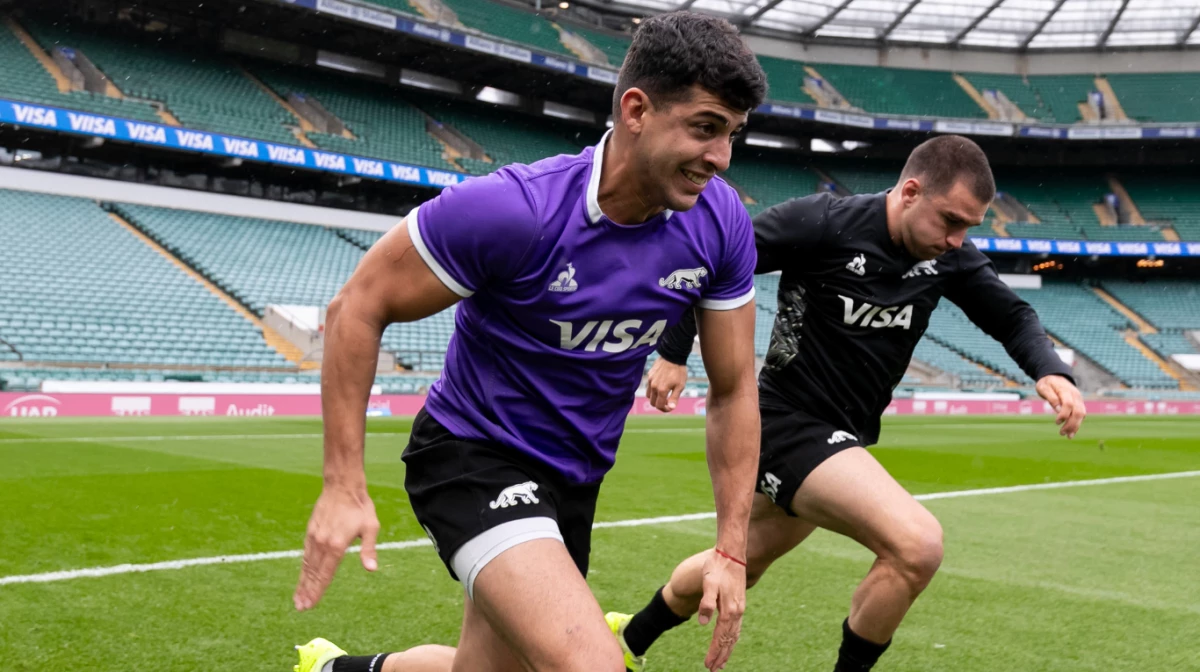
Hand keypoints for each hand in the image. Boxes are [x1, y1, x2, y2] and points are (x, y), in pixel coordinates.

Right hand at [294, 484, 380, 610]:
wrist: (342, 486)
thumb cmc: (360, 507)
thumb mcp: (371, 527)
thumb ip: (369, 550)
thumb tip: (372, 569)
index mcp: (336, 545)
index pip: (325, 574)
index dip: (317, 591)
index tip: (310, 605)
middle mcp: (322, 543)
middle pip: (313, 573)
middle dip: (306, 591)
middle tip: (300, 608)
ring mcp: (314, 537)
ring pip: (306, 564)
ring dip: (301, 582)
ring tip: (297, 598)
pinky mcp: (311, 531)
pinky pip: (305, 554)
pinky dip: (302, 568)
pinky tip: (302, 576)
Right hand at [647, 358, 688, 412]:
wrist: (673, 355)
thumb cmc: (679, 371)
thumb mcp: (680, 386)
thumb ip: (674, 398)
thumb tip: (671, 408)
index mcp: (661, 390)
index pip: (659, 406)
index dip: (665, 409)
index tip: (670, 408)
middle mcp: (653, 386)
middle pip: (652, 402)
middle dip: (659, 405)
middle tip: (667, 402)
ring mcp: (650, 380)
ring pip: (649, 395)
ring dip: (655, 398)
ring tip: (664, 395)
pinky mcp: (649, 375)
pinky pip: (649, 386)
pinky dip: (653, 389)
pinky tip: (661, 385)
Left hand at [698, 549, 746, 670]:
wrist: (731, 554)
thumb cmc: (717, 568)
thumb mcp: (709, 583)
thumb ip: (706, 603)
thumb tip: (703, 622)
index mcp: (729, 610)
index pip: (720, 637)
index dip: (714, 651)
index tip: (707, 664)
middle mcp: (737, 613)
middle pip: (729, 640)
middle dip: (721, 656)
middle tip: (713, 670)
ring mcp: (739, 610)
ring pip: (734, 636)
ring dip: (727, 650)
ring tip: (721, 663)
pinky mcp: (739, 605)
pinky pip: (736, 629)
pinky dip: (732, 640)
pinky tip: (729, 643)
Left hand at [1036, 374, 1085, 438]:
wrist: (1055, 376)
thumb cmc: (1047, 383)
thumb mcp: (1044, 388)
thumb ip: (1051, 397)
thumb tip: (1058, 409)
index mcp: (1065, 391)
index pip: (1068, 404)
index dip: (1064, 414)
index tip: (1056, 422)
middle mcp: (1075, 396)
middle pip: (1078, 411)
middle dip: (1071, 424)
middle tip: (1061, 433)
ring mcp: (1079, 400)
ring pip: (1081, 414)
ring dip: (1076, 426)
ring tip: (1068, 436)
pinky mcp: (1079, 403)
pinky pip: (1081, 415)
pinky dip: (1077, 424)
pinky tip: (1072, 432)